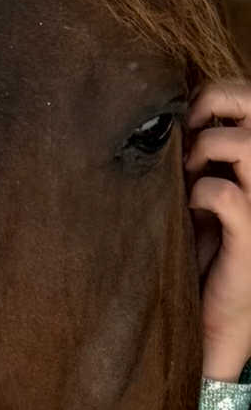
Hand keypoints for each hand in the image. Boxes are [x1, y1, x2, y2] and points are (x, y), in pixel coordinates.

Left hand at [185, 79, 250, 381]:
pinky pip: (225, 194)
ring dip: (207, 147)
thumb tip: (167, 118)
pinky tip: (191, 207)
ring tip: (188, 173)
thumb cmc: (200, 252)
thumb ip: (195, 156)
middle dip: (215, 103)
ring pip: (246, 144)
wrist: (210, 317)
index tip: (184, 117)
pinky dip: (200, 193)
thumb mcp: (197, 194)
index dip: (217, 93)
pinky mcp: (250, 236)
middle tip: (185, 131)